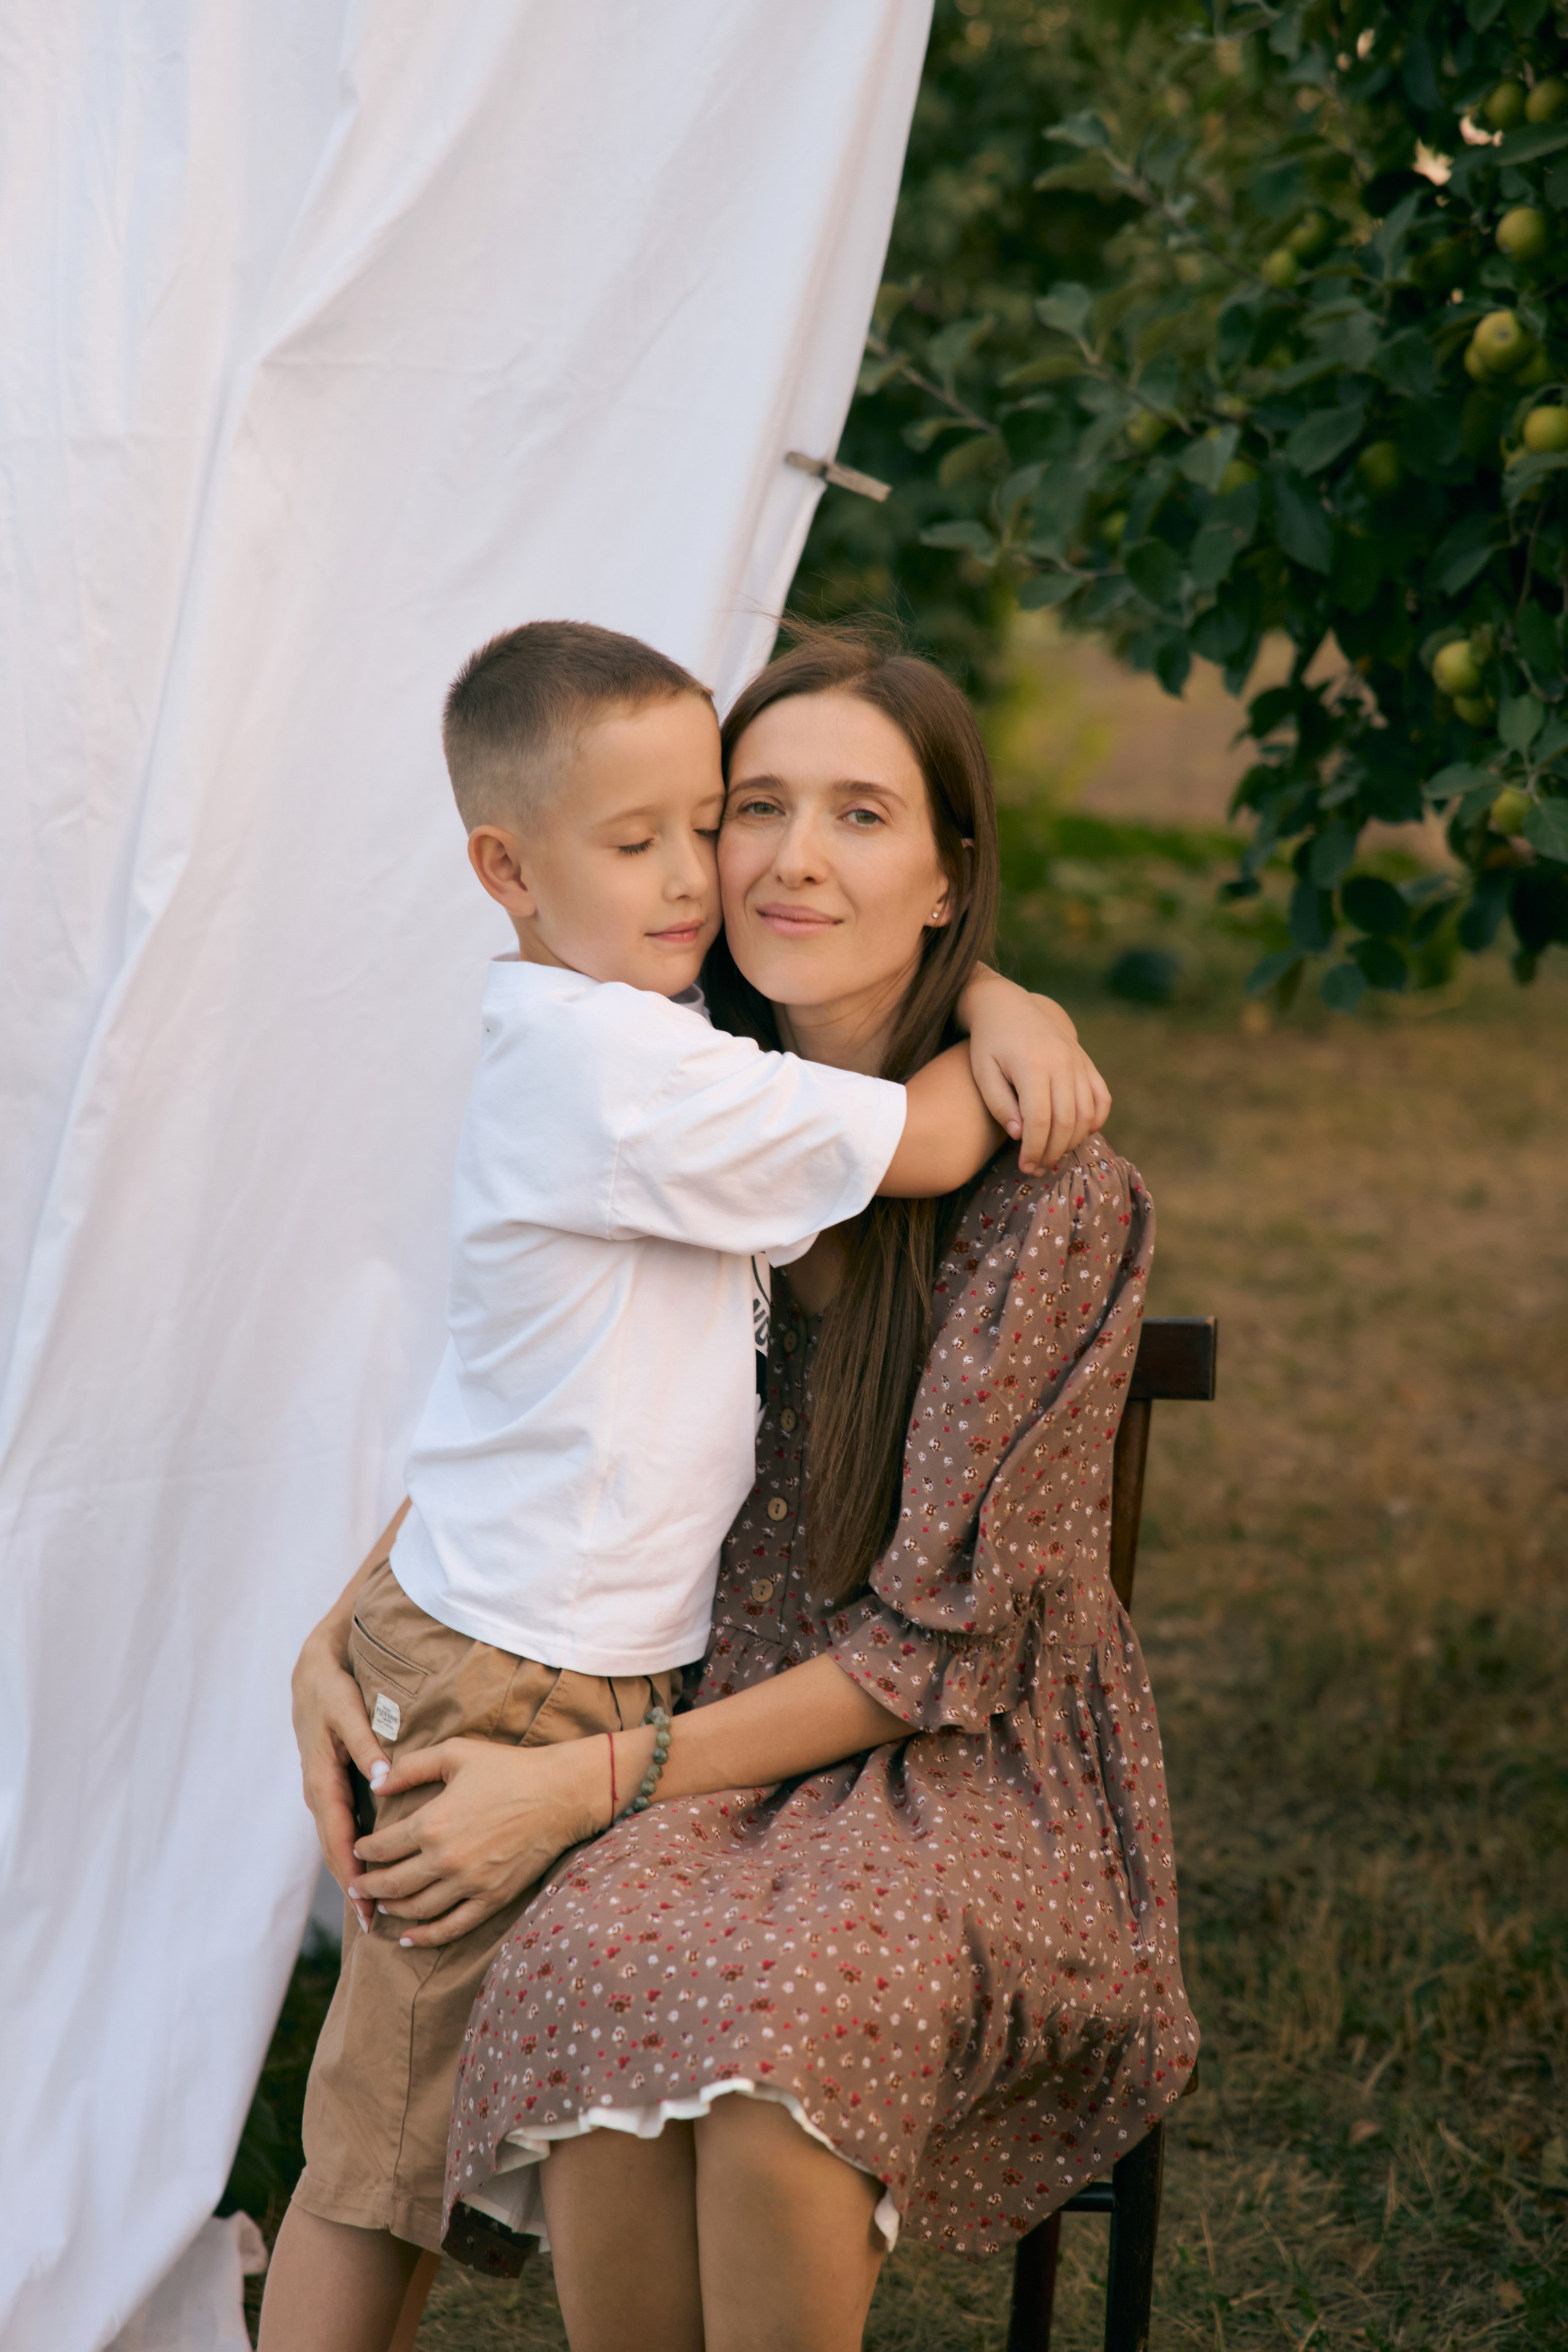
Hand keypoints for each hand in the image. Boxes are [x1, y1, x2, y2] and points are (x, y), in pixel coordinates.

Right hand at [291, 1623, 389, 1935]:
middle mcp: (318, 1793)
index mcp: (322, 1781)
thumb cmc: (333, 1689)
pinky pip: (340, 1826)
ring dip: (353, 1874)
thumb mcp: (349, 1711)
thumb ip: (367, 1745)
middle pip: (335, 1851)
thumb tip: (384, 1780)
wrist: (312, 1671)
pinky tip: (370, 1867)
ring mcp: (322, 1791)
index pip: (338, 1840)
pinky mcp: (330, 1785)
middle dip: (353, 1887)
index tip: (367, 1906)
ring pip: (337, 1842)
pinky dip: (352, 1850)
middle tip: (374, 1922)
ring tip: (374, 1907)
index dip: (353, 1875)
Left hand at [348, 1735, 606, 1948]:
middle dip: (368, 1885)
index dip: (364, 1850)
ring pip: (417, 1908)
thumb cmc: (509, 1768)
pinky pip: (451, 1927)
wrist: (559, 1794)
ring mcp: (469, 1884)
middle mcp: (445, 1859)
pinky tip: (410, 1937)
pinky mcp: (491, 1898)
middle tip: (356, 1885)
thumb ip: (411, 1767)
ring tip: (381, 1903)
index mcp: (433, 1823)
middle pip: (393, 1883)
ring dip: (392, 1908)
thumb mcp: (456, 1753)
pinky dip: (426, 1936)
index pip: (383, 1846)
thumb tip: (376, 1784)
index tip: (358, 1850)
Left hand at [959, 968, 1110, 1172]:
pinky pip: (1102, 1098)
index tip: (1025, 1167)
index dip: (1035, 1149)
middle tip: (1036, 1168)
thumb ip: (999, 1105)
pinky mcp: (1086, 1062)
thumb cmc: (988, 1043)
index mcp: (1032, 1066)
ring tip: (1051, 1155)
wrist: (1007, 1005)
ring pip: (1086, 1114)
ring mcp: (1078, 1061)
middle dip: (1052, 1152)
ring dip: (1072, 1142)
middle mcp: (1061, 1063)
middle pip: (1066, 1122)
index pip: (1040, 1121)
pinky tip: (1078, 1134)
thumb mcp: (983, 1072)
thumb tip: (1021, 1136)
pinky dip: (1095, 1121)